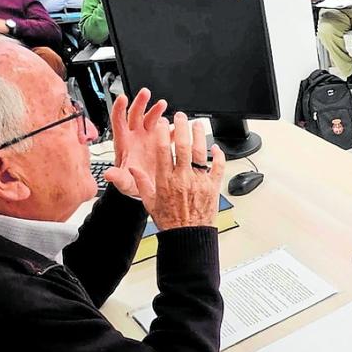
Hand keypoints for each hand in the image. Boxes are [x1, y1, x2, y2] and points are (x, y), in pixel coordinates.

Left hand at [101, 88, 167, 198]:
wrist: (147, 189)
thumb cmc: (132, 184)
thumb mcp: (124, 183)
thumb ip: (118, 178)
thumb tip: (108, 174)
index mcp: (123, 142)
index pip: (118, 121)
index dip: (119, 109)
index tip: (122, 98)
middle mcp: (136, 136)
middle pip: (135, 114)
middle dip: (140, 102)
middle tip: (145, 93)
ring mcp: (149, 137)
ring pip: (151, 118)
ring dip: (156, 110)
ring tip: (162, 104)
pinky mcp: (162, 142)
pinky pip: (168, 130)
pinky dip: (174, 126)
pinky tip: (179, 123)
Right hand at [122, 107, 224, 230]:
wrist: (188, 235)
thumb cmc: (170, 221)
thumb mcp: (149, 202)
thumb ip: (141, 183)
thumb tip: (133, 169)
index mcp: (166, 180)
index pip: (163, 150)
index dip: (162, 133)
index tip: (162, 124)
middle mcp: (183, 178)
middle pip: (183, 146)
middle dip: (181, 127)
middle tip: (181, 116)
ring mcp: (199, 181)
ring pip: (200, 152)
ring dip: (200, 135)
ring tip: (198, 124)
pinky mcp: (212, 186)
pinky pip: (218, 167)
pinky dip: (218, 156)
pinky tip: (215, 147)